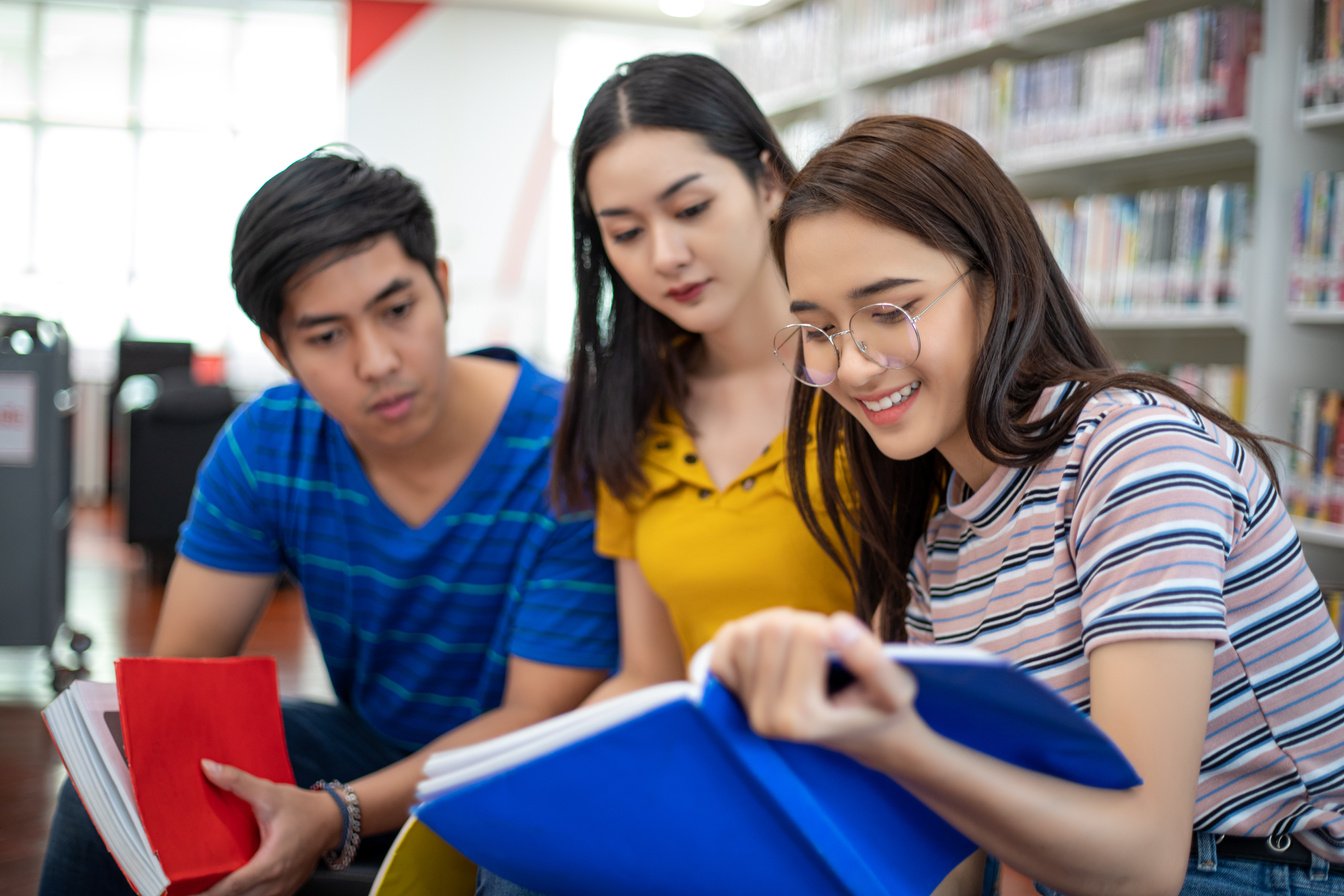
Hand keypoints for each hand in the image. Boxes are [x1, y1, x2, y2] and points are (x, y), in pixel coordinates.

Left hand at [197, 760, 343, 895]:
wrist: (334, 819)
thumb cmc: (304, 809)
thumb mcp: (270, 793)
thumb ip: (237, 781)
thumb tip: (208, 767)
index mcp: (271, 863)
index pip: (232, 887)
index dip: (207, 892)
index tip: (186, 890)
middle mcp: (277, 882)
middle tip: (187, 889)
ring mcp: (283, 889)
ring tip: (204, 890)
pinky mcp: (286, 889)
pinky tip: (231, 889)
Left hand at [709, 609, 922, 766]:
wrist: (859, 734)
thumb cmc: (880, 709)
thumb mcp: (897, 689)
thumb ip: (873, 660)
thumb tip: (835, 626)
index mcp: (800, 720)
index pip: (806, 636)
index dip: (833, 628)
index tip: (847, 647)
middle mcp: (763, 719)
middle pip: (773, 628)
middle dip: (806, 623)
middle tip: (826, 645)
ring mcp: (742, 706)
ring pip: (748, 630)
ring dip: (780, 624)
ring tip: (804, 645)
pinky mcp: (728, 692)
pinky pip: (726, 640)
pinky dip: (749, 629)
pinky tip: (775, 644)